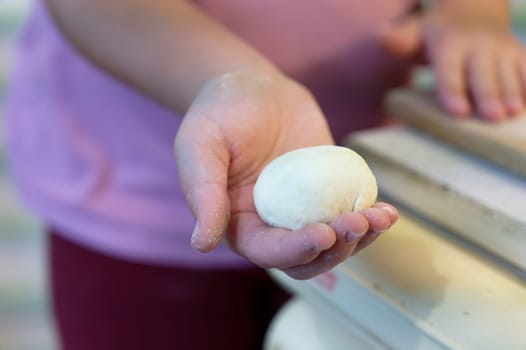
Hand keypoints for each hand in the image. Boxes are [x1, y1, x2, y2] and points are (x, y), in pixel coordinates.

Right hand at [174, 71, 397, 278]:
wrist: (252, 85)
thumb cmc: (218, 113)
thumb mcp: (199, 147)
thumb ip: (203, 193)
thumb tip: (202, 243)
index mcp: (241, 222)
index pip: (270, 251)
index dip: (296, 250)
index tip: (322, 233)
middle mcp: (274, 222)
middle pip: (308, 257)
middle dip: (335, 248)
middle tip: (356, 224)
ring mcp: (305, 206)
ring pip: (335, 240)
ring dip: (360, 237)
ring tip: (381, 218)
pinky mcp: (330, 188)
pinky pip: (351, 210)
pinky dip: (370, 217)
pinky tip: (385, 211)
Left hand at [382, 3, 525, 120]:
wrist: (473, 9)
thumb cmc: (437, 32)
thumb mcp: (416, 31)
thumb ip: (401, 39)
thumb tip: (384, 38)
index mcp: (450, 46)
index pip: (449, 71)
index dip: (453, 91)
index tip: (459, 112)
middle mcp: (478, 47)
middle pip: (482, 75)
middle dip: (487, 96)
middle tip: (492, 118)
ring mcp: (501, 50)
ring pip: (508, 73)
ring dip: (512, 93)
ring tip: (513, 113)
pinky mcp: (519, 54)